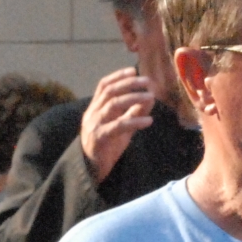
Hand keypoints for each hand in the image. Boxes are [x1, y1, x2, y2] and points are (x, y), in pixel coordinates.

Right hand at [77, 67, 155, 183]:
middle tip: (147, 81)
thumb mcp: (121, 127)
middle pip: (109, 91)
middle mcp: (92, 114)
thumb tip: (150, 98)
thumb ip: (133, 113)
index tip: (134, 71)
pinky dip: (135, 121)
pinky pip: (118, 126)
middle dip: (129, 83)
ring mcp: (94, 125)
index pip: (104, 86)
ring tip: (151, 97)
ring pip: (113, 105)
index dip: (118, 76)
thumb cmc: (106, 147)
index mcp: (95, 109)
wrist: (90, 170)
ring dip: (134, 98)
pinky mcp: (99, 138)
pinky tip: (149, 121)